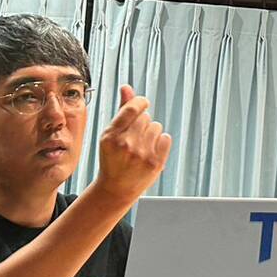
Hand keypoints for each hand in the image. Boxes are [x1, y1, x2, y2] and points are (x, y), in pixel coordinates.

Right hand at [94, 84, 171, 204]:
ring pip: (156, 126)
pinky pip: (166, 138)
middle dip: (142, 124)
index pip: (133, 108)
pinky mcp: (156, 162)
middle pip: (146, 117)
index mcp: (110, 135)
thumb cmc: (113, 158)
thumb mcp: (110, 135)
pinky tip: (149, 152)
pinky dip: (160, 143)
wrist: (116, 188)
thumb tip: (127, 87)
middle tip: (133, 138)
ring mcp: (142, 154)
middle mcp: (126, 144)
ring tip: (140, 147)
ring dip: (151, 133)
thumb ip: (122, 110)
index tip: (143, 103)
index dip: (141, 102)